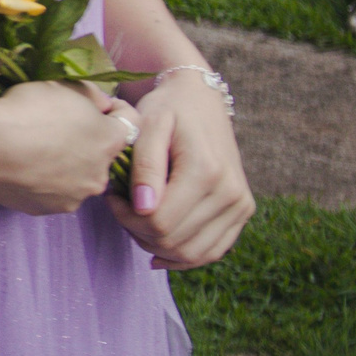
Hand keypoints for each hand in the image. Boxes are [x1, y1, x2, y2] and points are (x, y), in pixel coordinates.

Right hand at [0, 80, 134, 215]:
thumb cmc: (29, 111)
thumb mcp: (66, 87)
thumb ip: (93, 95)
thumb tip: (102, 106)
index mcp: (110, 142)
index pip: (131, 122)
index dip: (114, 109)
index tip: (94, 104)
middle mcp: (99, 176)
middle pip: (101, 155)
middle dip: (86, 142)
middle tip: (56, 128)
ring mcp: (72, 198)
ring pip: (75, 177)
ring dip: (64, 165)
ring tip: (33, 150)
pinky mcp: (45, 210)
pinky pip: (49, 192)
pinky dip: (41, 181)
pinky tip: (21, 167)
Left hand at [110, 74, 253, 269]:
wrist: (200, 99)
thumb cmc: (167, 109)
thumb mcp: (148, 125)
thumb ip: (145, 166)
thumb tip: (143, 207)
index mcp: (206, 171)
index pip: (160, 222)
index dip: (127, 218)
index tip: (113, 196)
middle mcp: (230, 192)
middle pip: (174, 240)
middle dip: (137, 230)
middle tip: (121, 206)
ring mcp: (240, 205)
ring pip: (192, 252)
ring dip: (157, 245)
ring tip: (138, 218)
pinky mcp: (242, 211)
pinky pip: (212, 251)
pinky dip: (182, 256)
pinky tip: (157, 246)